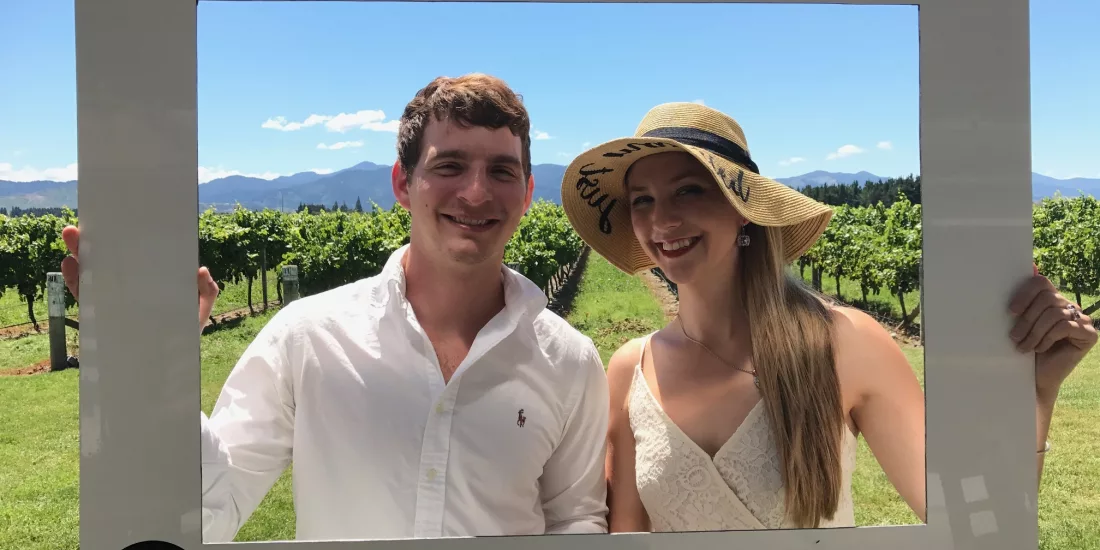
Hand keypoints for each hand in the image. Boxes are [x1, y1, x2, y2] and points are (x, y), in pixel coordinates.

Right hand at [60, 225, 219, 330]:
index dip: (121, 240)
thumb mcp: (200, 310)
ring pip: (92, 275)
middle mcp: (128, 288)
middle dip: (91, 243)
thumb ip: (206, 292)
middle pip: (107, 261)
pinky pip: (85, 298)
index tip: (112, 220)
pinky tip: (70, 266)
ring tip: (71, 238)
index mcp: (148, 281)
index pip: (133, 257)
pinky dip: (76, 282)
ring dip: (79, 256)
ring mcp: (114, 302)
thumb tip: (201, 269)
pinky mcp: (103, 318)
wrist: (169, 365)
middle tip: (79, 226)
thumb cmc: (185, 333)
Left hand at [1009, 263, 1096, 401]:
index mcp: (1051, 298)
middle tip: (1013, 336)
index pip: (1041, 282)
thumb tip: (1030, 266)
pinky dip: (1048, 338)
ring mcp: (1082, 318)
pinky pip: (1064, 326)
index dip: (1024, 294)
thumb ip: (1021, 301)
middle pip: (1046, 298)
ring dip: (1034, 332)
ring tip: (1023, 347)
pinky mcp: (1089, 334)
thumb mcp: (1019, 323)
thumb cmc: (1026, 349)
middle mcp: (1068, 305)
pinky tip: (1040, 348)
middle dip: (1027, 319)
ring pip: (1053, 314)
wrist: (1038, 377)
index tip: (1010, 312)